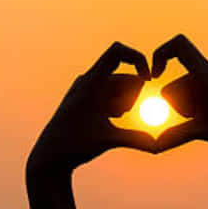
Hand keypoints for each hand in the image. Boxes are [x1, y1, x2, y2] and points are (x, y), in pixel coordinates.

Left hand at [27, 41, 155, 178]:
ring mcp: (89, 89)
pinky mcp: (90, 100)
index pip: (117, 51)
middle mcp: (89, 80)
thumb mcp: (106, 141)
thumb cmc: (72, 147)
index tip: (149, 78)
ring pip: (122, 89)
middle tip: (114, 117)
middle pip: (127, 77)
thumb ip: (135, 139)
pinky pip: (115, 96)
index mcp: (90, 81)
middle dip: (132, 97)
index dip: (137, 58)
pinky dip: (118, 108)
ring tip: (108, 121)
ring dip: (125, 104)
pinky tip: (107, 122)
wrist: (49, 157)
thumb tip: (158, 145)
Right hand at [153, 34, 207, 157]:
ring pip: (186, 89)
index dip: (161, 55)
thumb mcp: (205, 133)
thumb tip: (153, 146)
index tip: (154, 76)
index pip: (179, 45)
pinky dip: (197, 105)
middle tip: (198, 121)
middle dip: (177, 104)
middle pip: (176, 82)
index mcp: (207, 73)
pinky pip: (198, 90)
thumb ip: (175, 136)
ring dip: (188, 107)